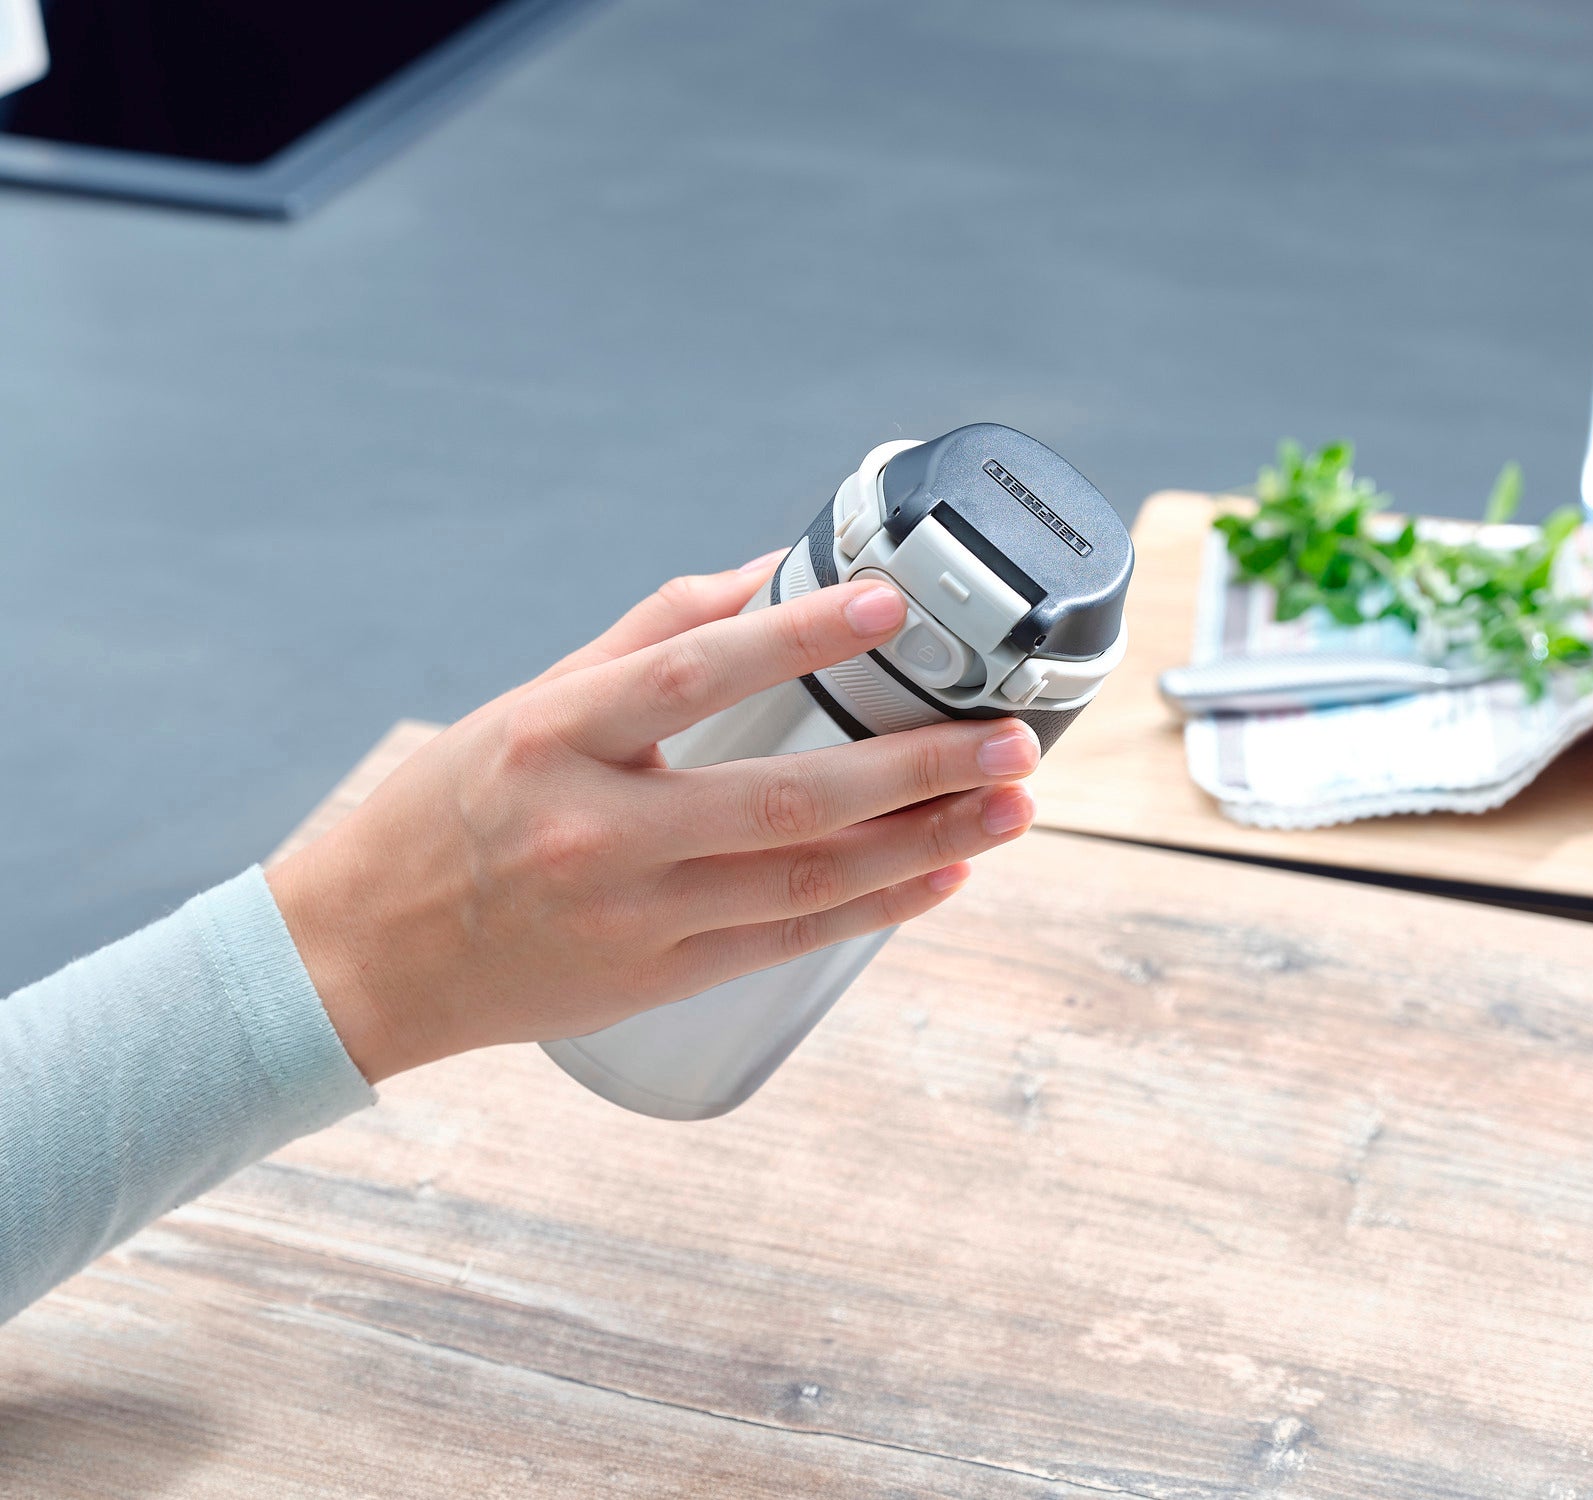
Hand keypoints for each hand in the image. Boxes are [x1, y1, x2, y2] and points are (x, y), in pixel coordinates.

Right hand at [266, 554, 1039, 1082]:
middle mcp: (594, 830)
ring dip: (924, 843)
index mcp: (555, 736)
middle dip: (916, 770)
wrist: (362, 958)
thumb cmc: (451, 811)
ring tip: (1012, 808)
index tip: (894, 605)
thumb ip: (652, 636)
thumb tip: (772, 571)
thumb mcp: (531, 703)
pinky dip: (874, 909)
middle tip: (1012, 741)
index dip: (797, 635)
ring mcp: (630, 916)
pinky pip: (787, 939)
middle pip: (784, 798)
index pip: (693, 672)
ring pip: (805, 879)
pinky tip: (943, 876)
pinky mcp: (655, 980)